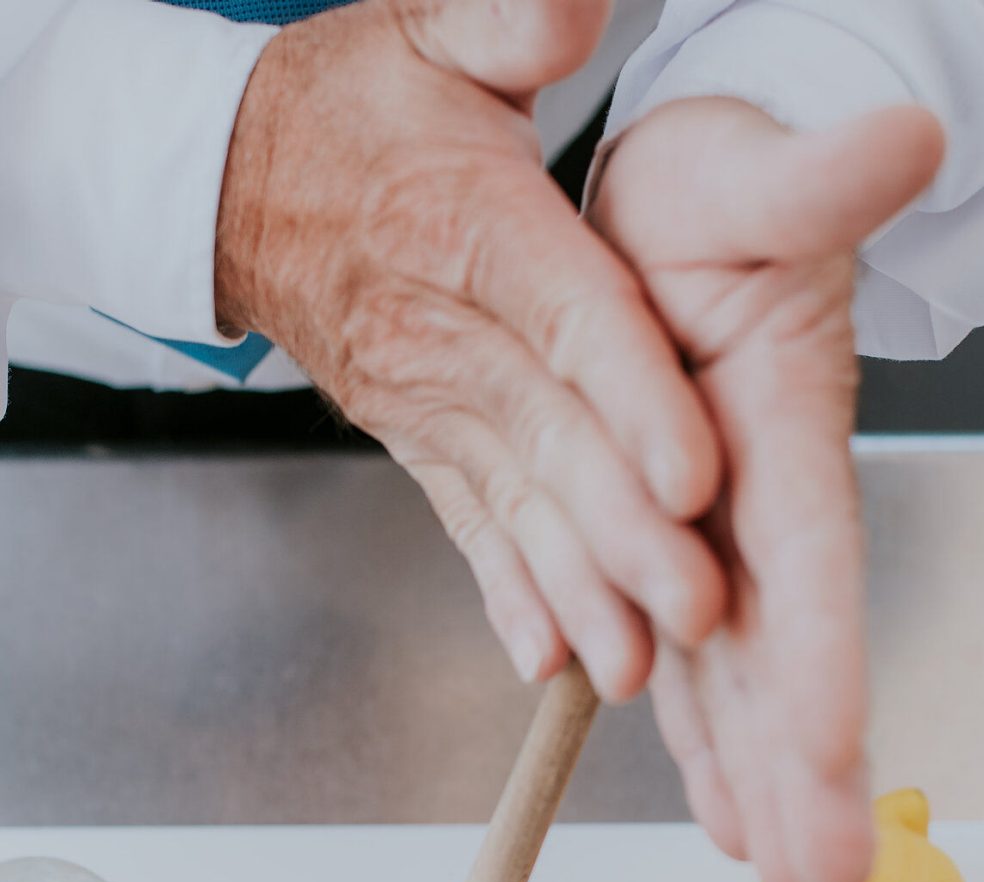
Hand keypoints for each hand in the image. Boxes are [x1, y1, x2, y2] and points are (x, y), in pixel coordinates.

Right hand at [215, 0, 724, 700]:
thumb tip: (579, 4)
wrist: (242, 185)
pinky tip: (549, 661)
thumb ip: (509, 22)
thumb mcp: (431, 34)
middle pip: (552, 439)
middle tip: (695, 605)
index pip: (569, 320)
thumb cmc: (358, 111)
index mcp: (474, 228)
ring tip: (633, 668)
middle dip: (626, 530)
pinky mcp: (423, 447)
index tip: (694, 473)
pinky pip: (469, 528)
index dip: (632, 398)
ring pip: (516, 505)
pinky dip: (509, 596)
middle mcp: (452, 332)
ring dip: (578, 590)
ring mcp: (432, 404)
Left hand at [591, 99, 943, 881]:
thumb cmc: (717, 197)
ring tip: (780, 873)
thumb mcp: (752, 178)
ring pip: (737, 680)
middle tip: (822, 879)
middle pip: (787, 653)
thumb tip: (908, 135)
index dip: (824, 659)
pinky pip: (685, 661)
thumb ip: (818, 182)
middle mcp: (757, 509)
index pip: (814, 559)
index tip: (832, 756)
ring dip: (755, 778)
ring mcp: (719, 542)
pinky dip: (699, 736)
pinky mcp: (675, 554)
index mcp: (782, 430)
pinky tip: (720, 806)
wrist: (676, 225)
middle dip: (801, 768)